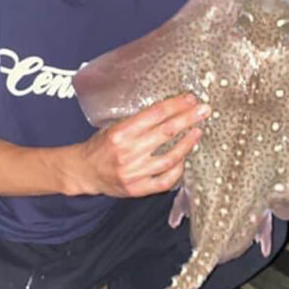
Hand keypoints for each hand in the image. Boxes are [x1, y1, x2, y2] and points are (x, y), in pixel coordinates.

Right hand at [77, 93, 209, 197]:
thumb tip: (169, 111)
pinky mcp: (137, 189)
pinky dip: (178, 169)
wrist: (84, 171)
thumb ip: (138, 123)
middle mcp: (128, 152)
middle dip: (188, 119)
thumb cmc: (100, 147)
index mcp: (120, 133)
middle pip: (166, 132)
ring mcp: (134, 172)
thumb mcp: (114, 127)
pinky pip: (165, 180)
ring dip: (187, 144)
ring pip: (170, 157)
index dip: (175, 105)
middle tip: (204, 110)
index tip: (190, 100)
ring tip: (197, 132)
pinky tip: (184, 159)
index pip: (154, 115)